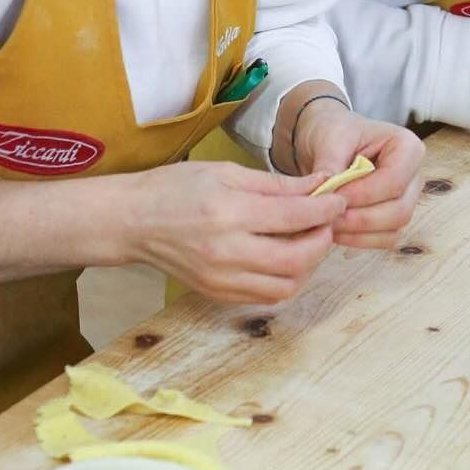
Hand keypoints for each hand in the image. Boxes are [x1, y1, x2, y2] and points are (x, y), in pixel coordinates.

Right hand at [127, 160, 347, 304]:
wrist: (132, 221)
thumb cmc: (175, 188)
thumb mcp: (225, 173)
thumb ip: (275, 184)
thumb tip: (318, 185)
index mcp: (230, 213)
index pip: (295, 216)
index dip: (325, 208)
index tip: (337, 199)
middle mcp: (228, 252)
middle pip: (298, 259)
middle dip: (322, 240)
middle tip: (324, 222)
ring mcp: (222, 279)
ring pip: (287, 285)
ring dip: (307, 265)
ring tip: (305, 241)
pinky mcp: (217, 294)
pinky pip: (266, 296)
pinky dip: (285, 280)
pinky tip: (283, 258)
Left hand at [291, 100, 425, 249]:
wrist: (328, 142)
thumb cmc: (334, 132)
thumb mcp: (329, 138)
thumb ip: (329, 163)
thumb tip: (326, 193)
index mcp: (408, 148)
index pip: (394, 181)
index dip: (362, 194)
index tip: (332, 196)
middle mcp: (414, 176)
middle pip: (399, 210)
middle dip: (360, 218)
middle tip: (326, 216)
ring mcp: (407, 199)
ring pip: (393, 229)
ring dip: (358, 232)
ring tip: (327, 223)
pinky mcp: (393, 218)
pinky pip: (384, 239)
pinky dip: (359, 240)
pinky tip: (334, 231)